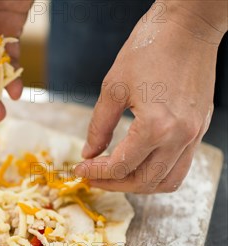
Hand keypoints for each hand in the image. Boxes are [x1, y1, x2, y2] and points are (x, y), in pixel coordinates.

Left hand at [75, 2, 224, 192]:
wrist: (187, 26)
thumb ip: (99, 126)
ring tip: (114, 176)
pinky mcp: (199, 129)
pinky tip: (137, 164)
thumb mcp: (112, 88)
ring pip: (166, 181)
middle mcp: (180, 136)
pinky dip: (158, 173)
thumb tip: (89, 153)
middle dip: (113, 184)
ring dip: (137, 184)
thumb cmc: (149, 48)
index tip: (79, 170)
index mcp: (156, 126)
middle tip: (92, 177)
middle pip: (143, 181)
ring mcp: (194, 135)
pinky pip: (180, 166)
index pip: (121, 166)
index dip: (96, 173)